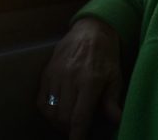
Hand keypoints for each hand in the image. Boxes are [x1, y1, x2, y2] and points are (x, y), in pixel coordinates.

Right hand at [37, 17, 122, 139]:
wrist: (91, 29)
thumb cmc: (106, 54)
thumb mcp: (115, 76)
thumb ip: (112, 100)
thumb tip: (116, 121)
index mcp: (89, 81)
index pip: (78, 117)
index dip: (77, 136)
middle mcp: (69, 78)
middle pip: (62, 117)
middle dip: (68, 131)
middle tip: (77, 131)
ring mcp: (56, 73)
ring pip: (50, 110)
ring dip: (57, 122)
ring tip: (67, 122)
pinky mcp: (47, 70)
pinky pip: (41, 99)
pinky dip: (47, 110)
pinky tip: (56, 110)